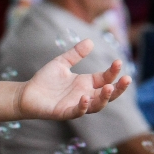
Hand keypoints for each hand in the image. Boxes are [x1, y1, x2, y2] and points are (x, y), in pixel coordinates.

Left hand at [17, 39, 131, 119]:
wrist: (27, 93)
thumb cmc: (45, 80)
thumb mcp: (62, 63)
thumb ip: (75, 54)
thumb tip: (91, 41)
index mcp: (86, 84)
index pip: (105, 78)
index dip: (113, 71)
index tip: (118, 61)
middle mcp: (85, 95)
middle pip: (107, 94)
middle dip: (119, 88)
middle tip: (127, 79)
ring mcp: (76, 105)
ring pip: (96, 105)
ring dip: (104, 98)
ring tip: (109, 88)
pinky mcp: (64, 112)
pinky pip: (77, 112)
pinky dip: (82, 106)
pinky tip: (85, 97)